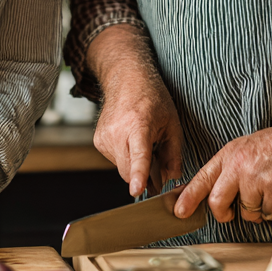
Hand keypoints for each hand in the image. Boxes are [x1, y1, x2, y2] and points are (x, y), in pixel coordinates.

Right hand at [87, 25, 182, 196]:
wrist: (126, 79)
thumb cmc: (152, 99)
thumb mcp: (172, 124)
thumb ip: (174, 155)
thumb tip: (171, 180)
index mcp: (139, 125)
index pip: (139, 156)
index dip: (139, 175)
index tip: (137, 190)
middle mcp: (117, 132)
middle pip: (129, 171)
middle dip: (143, 175)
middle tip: (157, 160)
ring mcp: (104, 137)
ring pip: (122, 168)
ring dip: (134, 164)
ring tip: (141, 141)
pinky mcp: (97, 141)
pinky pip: (114, 161)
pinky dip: (125, 157)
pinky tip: (129, 140)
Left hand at [174, 120, 271, 222]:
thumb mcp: (247, 149)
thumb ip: (231, 169)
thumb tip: (216, 193)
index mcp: (230, 154)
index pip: (202, 178)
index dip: (188, 197)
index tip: (178, 211)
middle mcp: (239, 166)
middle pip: (217, 202)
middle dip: (224, 214)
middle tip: (231, 214)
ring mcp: (257, 179)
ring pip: (248, 213)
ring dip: (260, 210)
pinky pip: (270, 214)